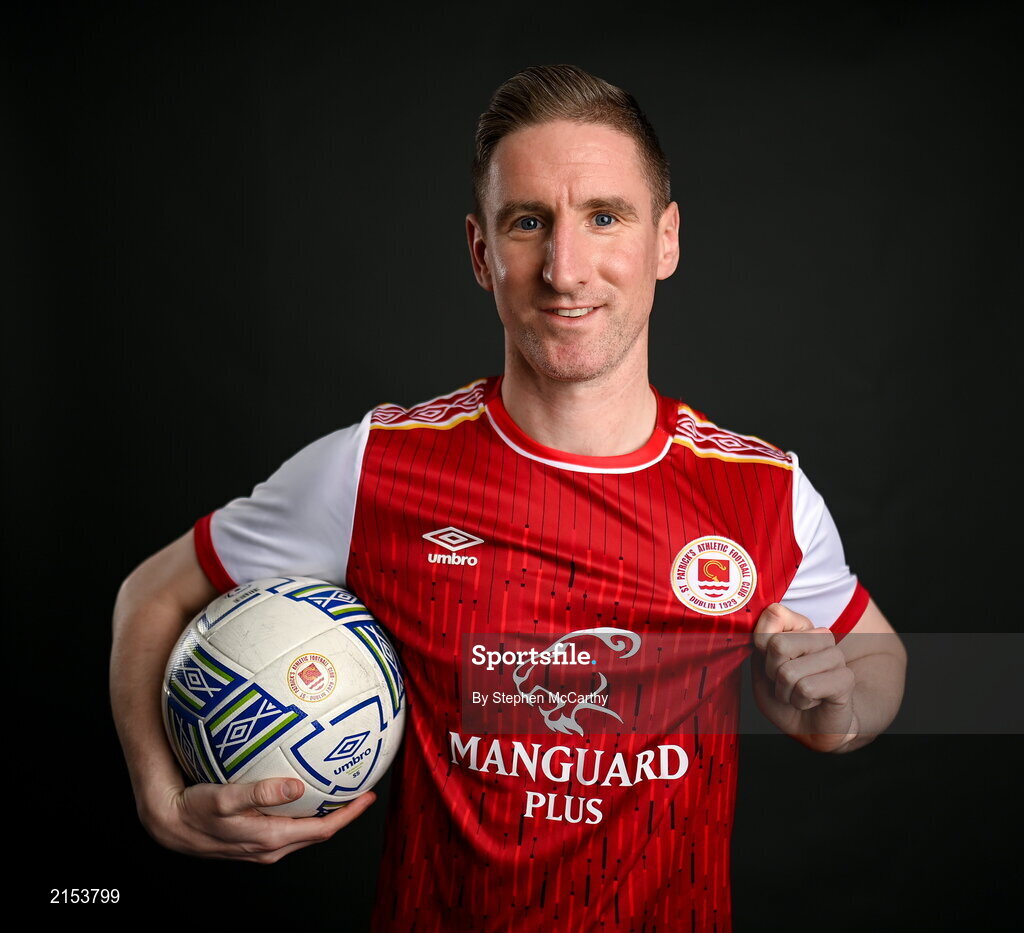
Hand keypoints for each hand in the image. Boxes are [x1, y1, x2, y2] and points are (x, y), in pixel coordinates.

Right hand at [140, 778, 375, 862]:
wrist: (169, 824)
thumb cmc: (196, 809)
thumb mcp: (226, 798)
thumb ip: (261, 793)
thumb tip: (297, 787)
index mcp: (272, 838)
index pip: (323, 829)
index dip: (349, 814)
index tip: (369, 795)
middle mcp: (271, 847)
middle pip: (319, 832)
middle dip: (343, 814)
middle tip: (361, 790)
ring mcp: (263, 846)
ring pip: (304, 831)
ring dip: (324, 814)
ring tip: (339, 791)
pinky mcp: (254, 839)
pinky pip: (289, 828)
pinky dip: (304, 813)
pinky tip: (303, 794)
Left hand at [751, 603, 857, 751]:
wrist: (808, 729)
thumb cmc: (784, 697)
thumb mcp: (760, 668)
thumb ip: (762, 641)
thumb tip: (773, 611)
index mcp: (799, 628)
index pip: (775, 613)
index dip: (761, 644)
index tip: (769, 661)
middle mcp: (820, 636)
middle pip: (777, 644)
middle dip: (771, 673)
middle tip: (784, 683)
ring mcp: (835, 656)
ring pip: (789, 671)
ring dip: (785, 691)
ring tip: (797, 694)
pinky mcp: (845, 678)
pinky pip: (806, 688)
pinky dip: (799, 701)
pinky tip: (811, 702)